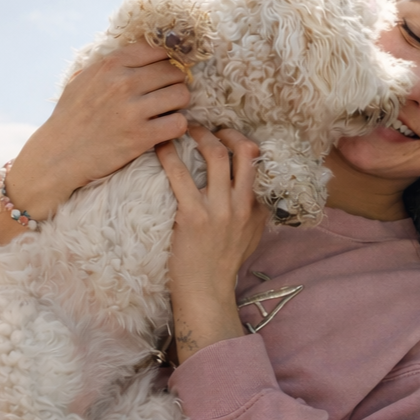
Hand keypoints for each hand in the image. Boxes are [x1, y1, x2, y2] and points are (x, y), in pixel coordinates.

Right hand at [0, 43, 189, 252]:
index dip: (164, 62)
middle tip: (167, 95)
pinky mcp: (141, 136)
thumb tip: (139, 53)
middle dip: (174, 83)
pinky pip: (179, 123)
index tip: (162, 74)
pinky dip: (177, 126)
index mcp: (110, 65)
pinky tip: (165, 129)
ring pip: (181, 95)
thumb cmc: (71, 117)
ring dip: (178, 104)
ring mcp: (133, 110)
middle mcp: (123, 83)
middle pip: (173, 72)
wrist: (58, 154)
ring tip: (167, 112)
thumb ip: (110, 64)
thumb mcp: (84, 79)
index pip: (157, 51)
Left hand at [156, 125, 267, 363]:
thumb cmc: (222, 266)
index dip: (242, 140)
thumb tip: (250, 188)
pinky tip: (160, 147)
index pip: (258, 162)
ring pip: (215, 156)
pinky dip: (170, 156)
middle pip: (244, 150)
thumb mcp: (249, 237)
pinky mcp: (194, 217)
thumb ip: (253, 211)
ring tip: (183, 128)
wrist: (206, 294)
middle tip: (205, 125)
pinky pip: (181, 176)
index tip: (226, 134)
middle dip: (224, 131)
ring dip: (198, 135)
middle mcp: (243, 204)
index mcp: (256, 207)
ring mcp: (219, 210)